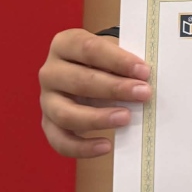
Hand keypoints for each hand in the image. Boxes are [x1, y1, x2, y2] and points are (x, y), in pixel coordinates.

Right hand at [38, 29, 152, 157]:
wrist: (83, 74)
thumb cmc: (102, 61)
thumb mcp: (110, 53)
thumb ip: (123, 62)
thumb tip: (146, 79)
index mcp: (64, 44)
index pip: (90, 50)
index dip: (118, 60)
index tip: (144, 71)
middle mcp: (50, 72)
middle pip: (79, 81)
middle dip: (114, 89)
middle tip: (143, 94)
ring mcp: (46, 100)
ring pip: (66, 114)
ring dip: (98, 118)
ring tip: (126, 118)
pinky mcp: (48, 124)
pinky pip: (60, 141)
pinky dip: (82, 147)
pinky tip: (106, 146)